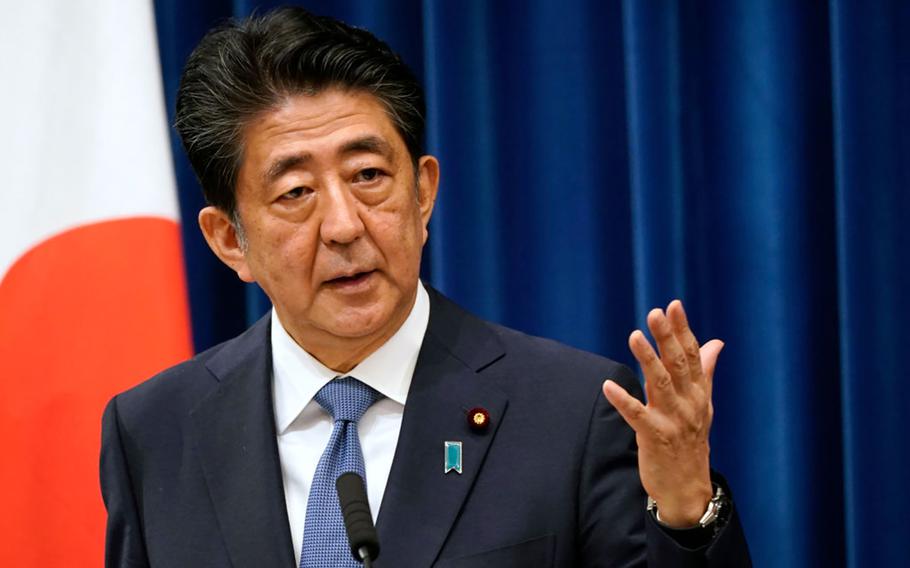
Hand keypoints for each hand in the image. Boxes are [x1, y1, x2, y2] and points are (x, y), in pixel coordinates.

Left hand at [602, 300, 721, 526]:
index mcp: (698, 393)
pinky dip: (623, 400)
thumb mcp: (702, 404)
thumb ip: (704, 371)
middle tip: (655, 313)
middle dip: (667, 337)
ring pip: (660, 384)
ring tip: (635, 336)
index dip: (682, 330)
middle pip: (677, 364)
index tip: (673, 305)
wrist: (688, 488)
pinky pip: (637, 416)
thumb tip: (716, 342)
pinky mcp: (655, 437)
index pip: (692, 355)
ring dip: (647, 359)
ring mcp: (673, 421)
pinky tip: (608, 386)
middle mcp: (688, 403)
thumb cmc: (691, 441)